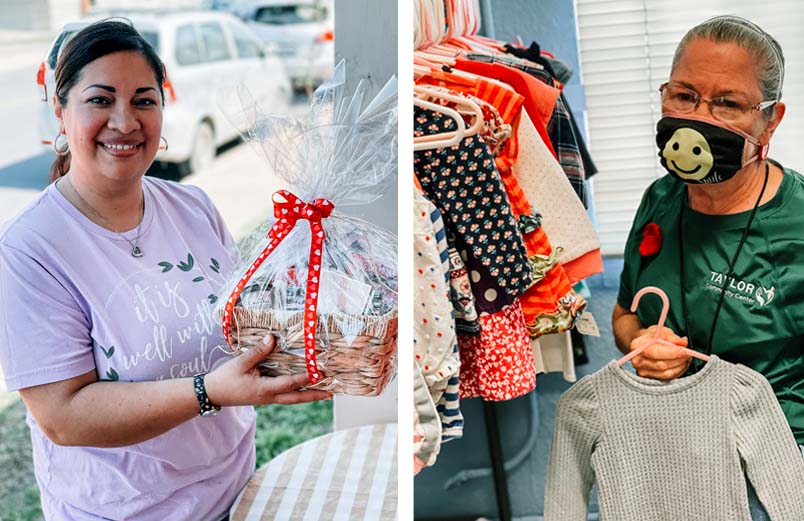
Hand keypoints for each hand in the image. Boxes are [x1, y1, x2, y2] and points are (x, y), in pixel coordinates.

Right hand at [204, 335, 332, 405]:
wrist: (212, 394)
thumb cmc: (225, 378)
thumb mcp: (240, 363)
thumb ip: (257, 352)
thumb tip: (272, 338)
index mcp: (263, 389)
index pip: (289, 383)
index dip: (304, 378)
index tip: (319, 374)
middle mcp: (269, 397)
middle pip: (296, 398)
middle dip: (314, 395)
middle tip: (331, 393)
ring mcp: (267, 399)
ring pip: (292, 399)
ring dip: (308, 396)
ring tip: (324, 393)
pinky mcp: (265, 398)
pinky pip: (286, 397)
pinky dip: (297, 394)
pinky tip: (304, 390)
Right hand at [629, 326, 691, 379]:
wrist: (644, 346)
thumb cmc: (653, 337)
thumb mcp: (661, 331)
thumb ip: (671, 337)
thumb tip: (683, 342)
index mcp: (636, 346)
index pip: (655, 352)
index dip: (672, 352)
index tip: (685, 350)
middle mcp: (637, 361)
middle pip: (661, 365)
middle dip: (678, 360)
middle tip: (689, 354)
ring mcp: (642, 372)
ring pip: (666, 373)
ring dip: (680, 366)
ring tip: (686, 358)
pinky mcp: (649, 379)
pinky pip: (667, 378)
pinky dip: (677, 371)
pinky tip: (681, 364)